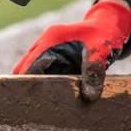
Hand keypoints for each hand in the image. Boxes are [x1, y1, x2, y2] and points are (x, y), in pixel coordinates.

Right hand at [13, 0, 130, 101]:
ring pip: (28, 69)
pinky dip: (43, 80)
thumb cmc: (104, 37)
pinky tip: (51, 93)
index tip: (32, 100)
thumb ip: (93, 75)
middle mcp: (44, 41)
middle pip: (23, 67)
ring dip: (35, 83)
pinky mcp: (50, 53)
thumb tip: (88, 97)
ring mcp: (45, 46)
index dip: (29, 82)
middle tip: (35, 105)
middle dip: (28, 85)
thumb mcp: (101, 56)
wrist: (108, 25)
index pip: (30, 64)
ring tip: (41, 101)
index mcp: (51, 39)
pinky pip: (40, 69)